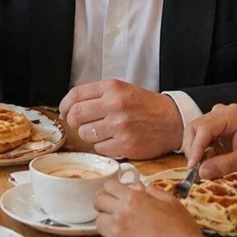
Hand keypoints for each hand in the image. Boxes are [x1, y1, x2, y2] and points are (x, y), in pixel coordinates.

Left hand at [59, 79, 182, 159]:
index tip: (64, 112)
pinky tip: (113, 140)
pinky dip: (103, 146)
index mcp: (112, 88)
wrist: (172, 121)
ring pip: (86, 134)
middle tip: (79, 124)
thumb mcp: (122, 90)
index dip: (64, 106)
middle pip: (76, 115)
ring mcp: (120, 126)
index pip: (75, 95)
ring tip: (102, 132)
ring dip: (89, 135)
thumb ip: (96, 95)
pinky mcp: (126, 145)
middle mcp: (115, 105)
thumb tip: (68, 109)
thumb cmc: (144, 106)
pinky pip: (99, 149)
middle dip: (73, 122)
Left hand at [94, 179, 207, 236]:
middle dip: (105, 204)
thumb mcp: (173, 204)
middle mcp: (120, 216)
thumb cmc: (183, 235)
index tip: (115, 195)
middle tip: (115, 211)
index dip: (112, 189)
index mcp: (134, 200)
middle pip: (98, 202)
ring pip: (99, 224)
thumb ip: (153, 192)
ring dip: (108, 224)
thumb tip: (141, 188)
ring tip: (123, 232)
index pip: (108, 186)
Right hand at [181, 104, 236, 178]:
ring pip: (195, 132)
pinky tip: (206, 163)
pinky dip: (200, 151)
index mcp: (231, 115)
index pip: (204, 128)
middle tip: (195, 169)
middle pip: (195, 127)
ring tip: (200, 167)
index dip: (195, 147)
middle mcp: (222, 112)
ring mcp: (218, 119)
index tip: (193, 166)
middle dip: (192, 148)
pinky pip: (201, 138)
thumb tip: (201, 172)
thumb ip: (225, 165)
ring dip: (194, 150)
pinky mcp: (217, 128)